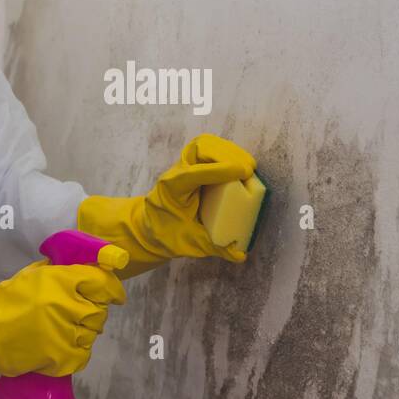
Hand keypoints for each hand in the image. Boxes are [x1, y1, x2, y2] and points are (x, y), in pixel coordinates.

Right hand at [0, 261, 125, 390]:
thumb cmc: (7, 300)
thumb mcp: (35, 274)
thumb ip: (61, 269)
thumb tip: (87, 264)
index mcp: (61, 280)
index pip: (102, 281)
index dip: (112, 288)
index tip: (114, 294)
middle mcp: (67, 305)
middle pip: (100, 309)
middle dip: (95, 310)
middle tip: (82, 312)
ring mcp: (65, 333)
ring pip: (93, 332)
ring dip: (85, 330)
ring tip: (67, 329)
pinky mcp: (61, 358)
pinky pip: (83, 354)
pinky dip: (77, 351)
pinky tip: (64, 346)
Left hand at [77, 133, 256, 276]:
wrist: (150, 227)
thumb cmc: (169, 235)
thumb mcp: (190, 245)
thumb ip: (215, 248)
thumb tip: (241, 255)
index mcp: (171, 191)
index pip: (193, 173)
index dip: (219, 170)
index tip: (243, 173)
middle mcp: (175, 173)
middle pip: (198, 149)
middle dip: (226, 155)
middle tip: (248, 169)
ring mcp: (181, 165)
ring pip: (202, 144)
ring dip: (227, 150)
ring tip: (246, 164)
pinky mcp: (190, 163)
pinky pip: (206, 147)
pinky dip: (224, 149)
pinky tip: (238, 160)